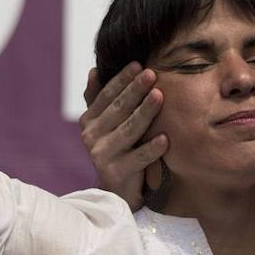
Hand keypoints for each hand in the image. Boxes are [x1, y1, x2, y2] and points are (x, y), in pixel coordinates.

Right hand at [79, 63, 166, 210]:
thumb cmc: (117, 148)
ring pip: (129, 130)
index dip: (122, 78)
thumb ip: (98, 99)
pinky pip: (138, 158)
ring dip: (145, 112)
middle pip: (118, 108)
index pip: (106, 94)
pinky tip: (165, 138)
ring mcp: (102, 155)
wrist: (117, 190)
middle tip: (152, 73)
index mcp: (89, 119)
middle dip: (136, 89)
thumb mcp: (106, 123)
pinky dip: (152, 148)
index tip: (138, 64)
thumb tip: (93, 71)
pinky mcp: (116, 173)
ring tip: (159, 96)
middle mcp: (91, 136)